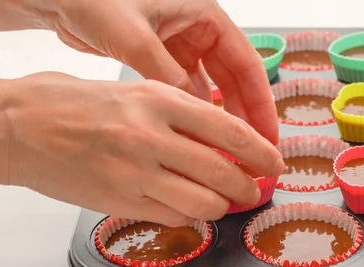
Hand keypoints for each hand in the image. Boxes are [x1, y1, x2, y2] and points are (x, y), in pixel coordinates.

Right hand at [2, 72, 282, 225]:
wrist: (22, 127)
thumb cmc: (77, 105)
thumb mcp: (136, 94)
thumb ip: (180, 117)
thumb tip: (223, 143)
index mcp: (159, 100)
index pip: (229, 130)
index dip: (260, 151)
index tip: (274, 163)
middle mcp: (150, 136)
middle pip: (222, 172)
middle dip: (247, 187)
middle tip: (252, 190)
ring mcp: (134, 172)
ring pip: (202, 202)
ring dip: (220, 206)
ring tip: (221, 202)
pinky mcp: (119, 201)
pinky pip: (172, 217)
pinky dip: (189, 216)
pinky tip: (187, 208)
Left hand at [38, 0, 278, 144]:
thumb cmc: (95, 0)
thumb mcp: (135, 37)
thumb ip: (166, 75)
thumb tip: (194, 118)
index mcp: (204, 15)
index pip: (246, 62)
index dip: (261, 102)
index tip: (268, 135)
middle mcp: (198, 30)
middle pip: (235, 79)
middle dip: (246, 116)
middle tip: (255, 153)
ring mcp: (182, 46)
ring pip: (213, 87)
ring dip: (221, 119)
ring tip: (229, 153)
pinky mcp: (164, 59)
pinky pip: (189, 91)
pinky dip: (195, 114)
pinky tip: (198, 138)